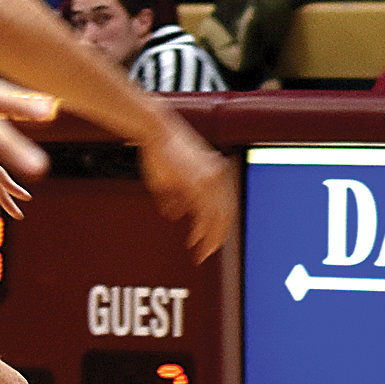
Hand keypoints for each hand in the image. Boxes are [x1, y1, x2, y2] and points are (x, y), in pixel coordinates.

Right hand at [138, 122, 236, 261]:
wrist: (158, 130)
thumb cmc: (164, 150)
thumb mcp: (174, 178)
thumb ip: (179, 197)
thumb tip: (177, 215)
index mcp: (218, 174)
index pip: (226, 207)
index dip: (220, 226)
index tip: (212, 240)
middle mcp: (218, 177)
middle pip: (226, 216)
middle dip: (217, 237)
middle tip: (207, 253)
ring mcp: (209, 180)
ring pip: (217, 218)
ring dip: (209, 238)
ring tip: (202, 253)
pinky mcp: (197, 183)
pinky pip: (204, 213)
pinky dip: (201, 230)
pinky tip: (195, 241)